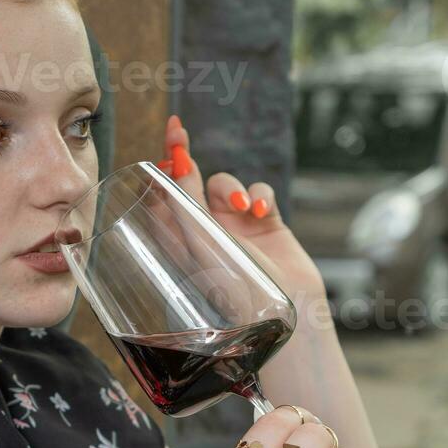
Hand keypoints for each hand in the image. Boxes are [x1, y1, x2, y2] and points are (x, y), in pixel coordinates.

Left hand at [160, 115, 326, 305]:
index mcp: (181, 242)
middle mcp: (204, 232)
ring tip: (240, 208)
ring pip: (224, 184)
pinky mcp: (265, 225)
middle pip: (190, 183)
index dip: (161, 167)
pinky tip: (261, 213)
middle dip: (184, 158)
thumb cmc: (236, 289)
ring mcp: (235, 228)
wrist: (287, 314)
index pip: (163, 197)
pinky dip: (260, 195)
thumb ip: (186, 202)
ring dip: (230, 187)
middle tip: (178, 133)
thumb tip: (173, 165)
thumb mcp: (201, 242)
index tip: (164, 137)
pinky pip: (259, 192)